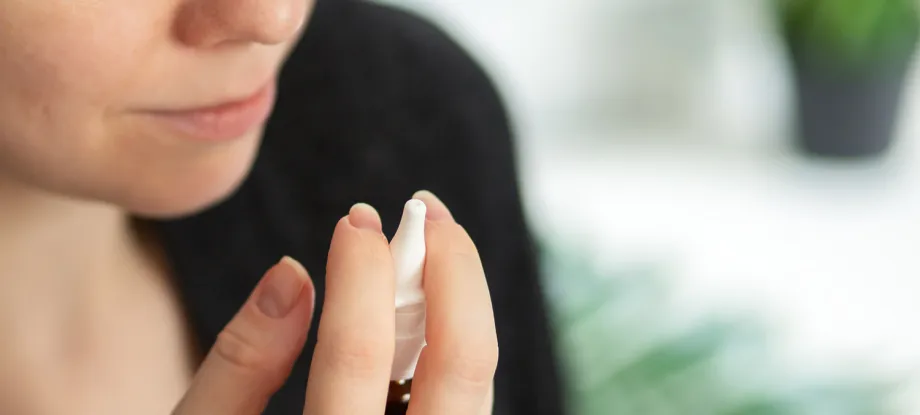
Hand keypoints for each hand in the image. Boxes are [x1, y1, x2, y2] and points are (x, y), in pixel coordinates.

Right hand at [172, 191, 497, 413]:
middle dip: (453, 275)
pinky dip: (449, 358)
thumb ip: (239, 364)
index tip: (356, 221)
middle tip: (430, 215)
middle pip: (462, 368)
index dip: (363, 277)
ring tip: (434, 256)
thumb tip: (294, 276)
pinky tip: (425, 328)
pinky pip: (462, 411)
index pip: (359, 358)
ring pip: (477, 392)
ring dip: (460, 313)